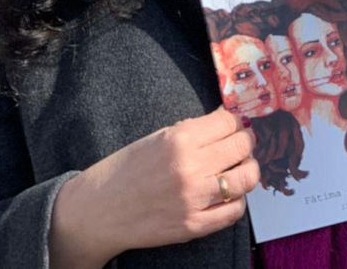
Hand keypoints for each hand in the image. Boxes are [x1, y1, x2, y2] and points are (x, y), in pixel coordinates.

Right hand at [49, 107, 258, 266]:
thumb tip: (226, 120)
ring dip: (248, 170)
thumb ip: (191, 130)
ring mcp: (194, 199)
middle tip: (242, 144)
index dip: (235, 121)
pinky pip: (235, 211)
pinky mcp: (194, 226)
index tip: (235, 124)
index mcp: (178, 140)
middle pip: (242, 146)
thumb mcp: (156, 139)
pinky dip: (237, 200)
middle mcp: (190, 168)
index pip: (228, 121)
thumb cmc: (125, 171)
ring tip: (240, 168)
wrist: (98, 211)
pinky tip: (228, 194)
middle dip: (246, 142)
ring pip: (246, 178)